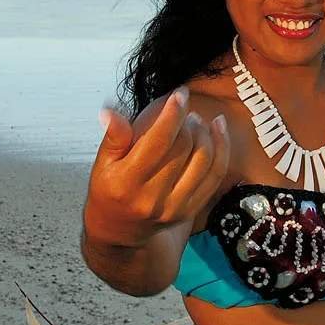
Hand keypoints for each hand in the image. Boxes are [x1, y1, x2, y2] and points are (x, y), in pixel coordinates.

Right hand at [83, 89, 232, 248]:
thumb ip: (113, 137)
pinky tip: (219, 130)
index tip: (179, 94)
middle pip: (183, 149)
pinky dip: (222, 149)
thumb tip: (110, 110)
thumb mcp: (102, 164)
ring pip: (204, 161)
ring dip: (206, 133)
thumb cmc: (109, 189)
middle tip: (185, 110)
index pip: (157, 142)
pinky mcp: (190, 211)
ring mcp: (174, 207)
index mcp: (127, 182)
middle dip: (189, 122)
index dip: (172, 113)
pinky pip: (215, 176)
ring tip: (198, 120)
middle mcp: (152, 198)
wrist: (119, 230)